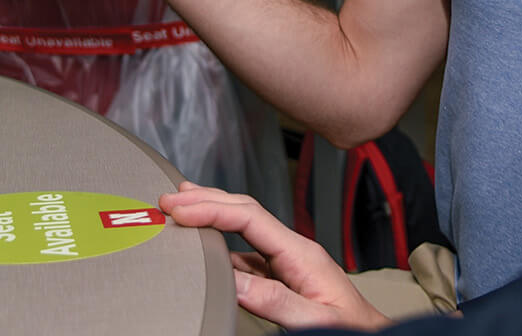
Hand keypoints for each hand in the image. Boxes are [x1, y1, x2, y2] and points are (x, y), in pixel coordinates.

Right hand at [160, 182, 393, 331]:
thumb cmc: (352, 329)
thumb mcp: (313, 318)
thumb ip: (273, 299)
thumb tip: (231, 280)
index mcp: (301, 252)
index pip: (249, 217)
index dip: (211, 208)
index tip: (179, 209)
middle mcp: (292, 250)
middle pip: (244, 211)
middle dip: (205, 200)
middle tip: (169, 199)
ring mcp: (286, 262)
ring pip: (242, 228)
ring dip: (210, 216)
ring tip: (181, 207)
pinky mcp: (281, 277)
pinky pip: (243, 253)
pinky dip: (218, 243)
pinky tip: (204, 245)